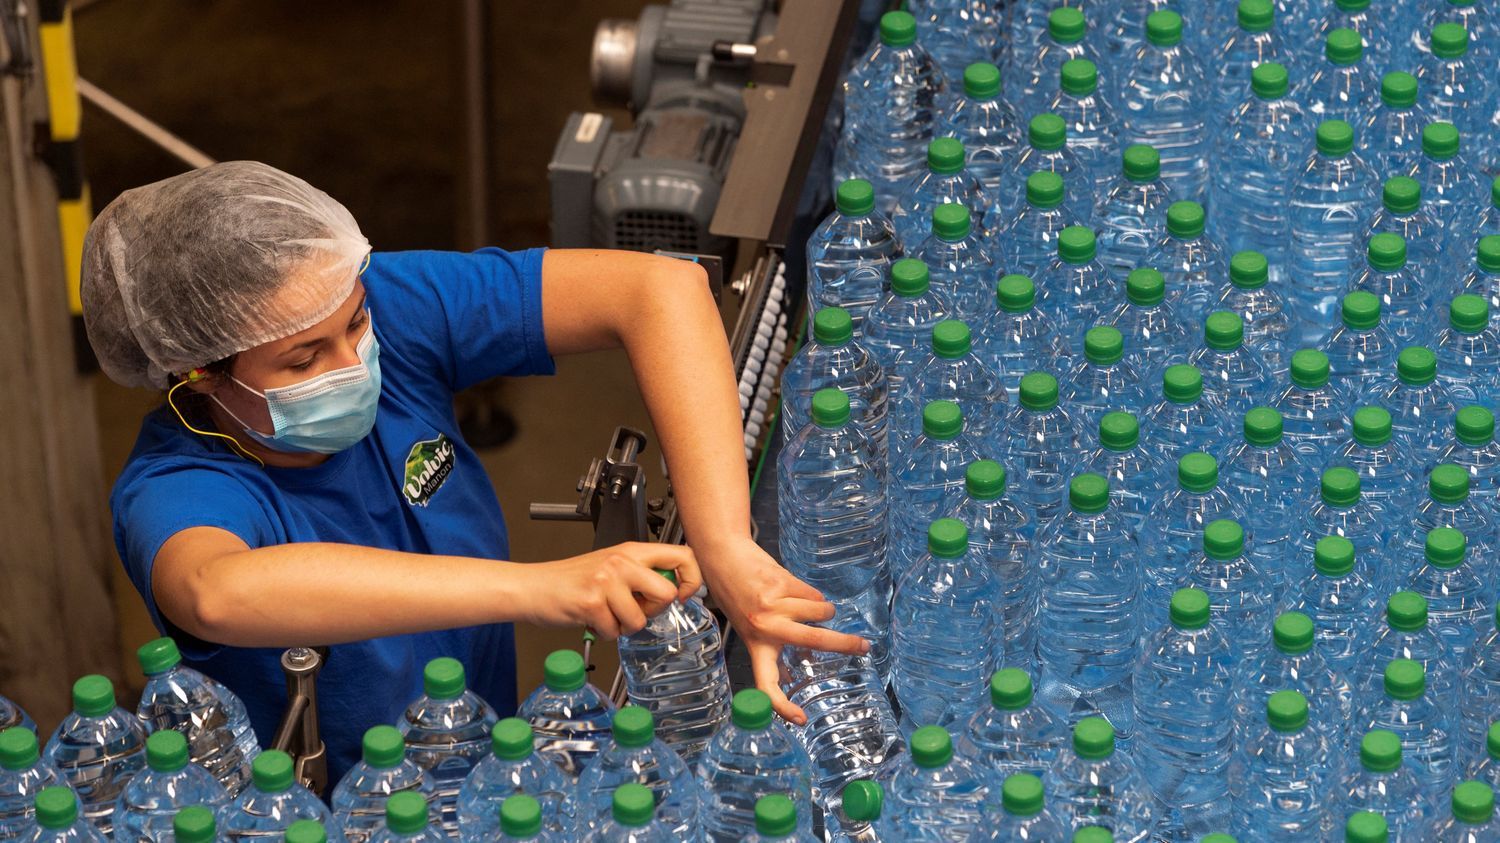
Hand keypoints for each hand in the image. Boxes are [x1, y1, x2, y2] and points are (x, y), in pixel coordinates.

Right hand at [517, 542, 702, 638]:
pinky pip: (615, 631)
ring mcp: (606, 581)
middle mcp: (621, 561)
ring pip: (640, 619)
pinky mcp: (591, 602)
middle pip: (666, 593)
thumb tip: (675, 590)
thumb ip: (643, 574)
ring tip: (607, 614)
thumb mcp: (613, 566)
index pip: (683, 555)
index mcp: (632, 550)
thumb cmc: (573, 580)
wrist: (534, 587)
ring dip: (624, 626)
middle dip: (653, 610)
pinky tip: (592, 619)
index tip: (683, 595)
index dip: (692, 580)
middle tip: (634, 609)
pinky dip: (605, 633)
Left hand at [696, 537, 868, 724]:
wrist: (723, 556)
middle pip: (815, 641)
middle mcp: (765, 626)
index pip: (766, 684)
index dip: (782, 706)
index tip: (800, 719)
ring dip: (823, 610)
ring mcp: (774, 604)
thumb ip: (768, 651)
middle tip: (864, 647)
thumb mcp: (748, 630)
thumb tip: (789, 678)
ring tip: (806, 606)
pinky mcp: (781, 582)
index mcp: (756, 645)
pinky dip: (811, 595)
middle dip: (845, 644)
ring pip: (821, 612)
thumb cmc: (737, 596)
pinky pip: (814, 594)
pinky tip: (793, 590)